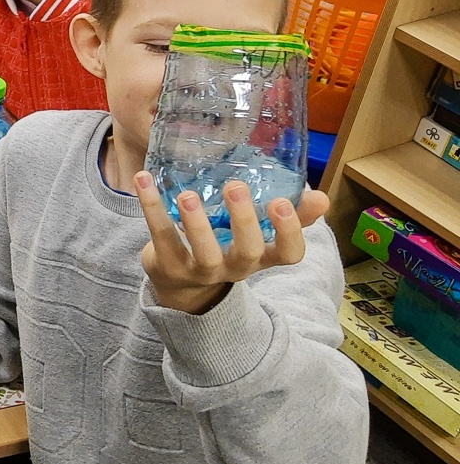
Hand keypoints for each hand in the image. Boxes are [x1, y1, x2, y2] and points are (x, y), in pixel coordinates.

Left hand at [134, 173, 329, 314]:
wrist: (179, 284)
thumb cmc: (225, 247)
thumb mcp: (258, 235)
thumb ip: (288, 214)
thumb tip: (321, 196)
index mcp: (261, 257)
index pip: (288, 254)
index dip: (289, 232)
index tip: (281, 201)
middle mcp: (234, 267)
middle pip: (247, 253)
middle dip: (243, 222)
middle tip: (236, 187)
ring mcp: (200, 270)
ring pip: (203, 253)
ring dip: (196, 222)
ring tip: (188, 195)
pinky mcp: (168, 264)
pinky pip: (161, 235)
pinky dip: (151, 206)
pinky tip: (143, 179)